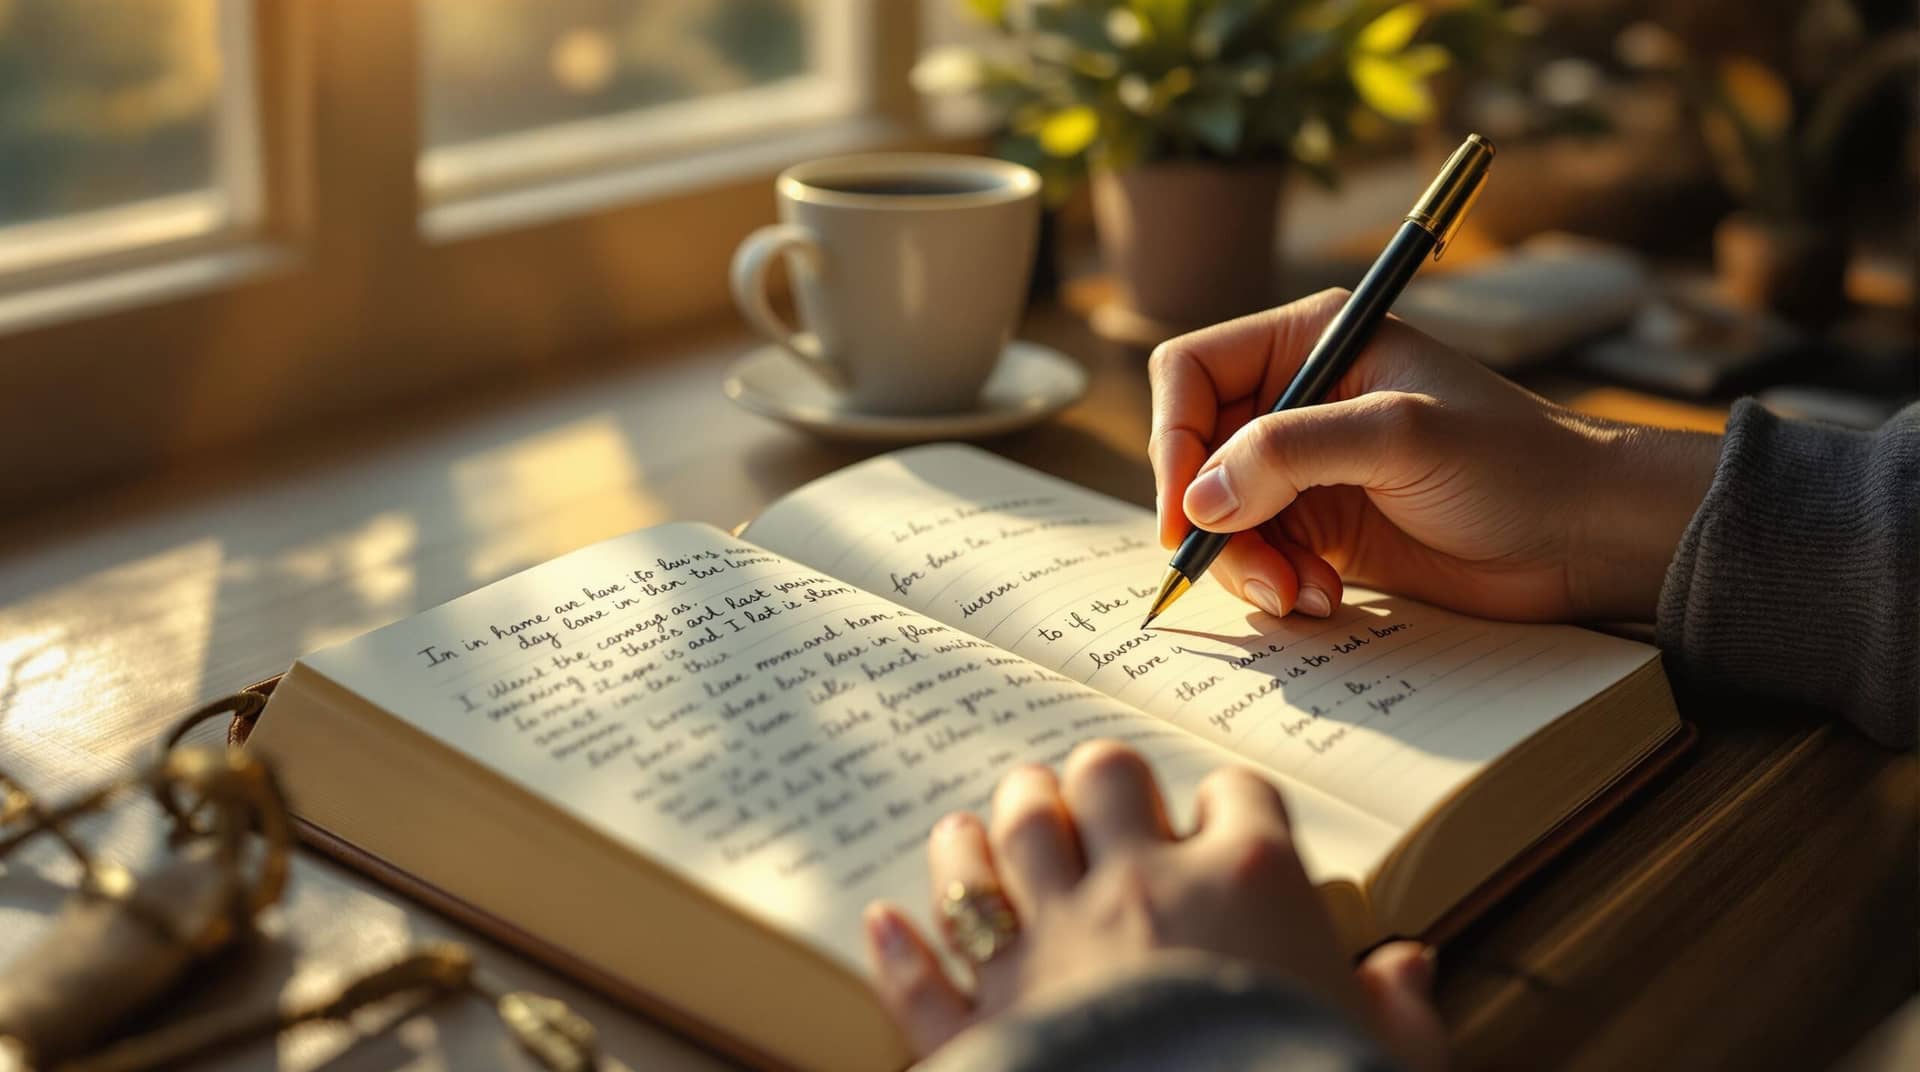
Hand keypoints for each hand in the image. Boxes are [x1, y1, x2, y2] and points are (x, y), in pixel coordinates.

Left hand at [862, 741, 1443, 1068]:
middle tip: (1101, 804)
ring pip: (1000, 839)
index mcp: (1247, 885)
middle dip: (1100, 783)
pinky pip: (927, 969)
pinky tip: (889, 921)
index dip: (1231, 806)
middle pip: (1103, 777)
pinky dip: (904, 948)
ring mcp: (1050, 946)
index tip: (1229, 828)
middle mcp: (1139, 888)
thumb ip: (1398, 1012)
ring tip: (993, 828)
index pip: (1236, 795)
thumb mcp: (1389, 1062)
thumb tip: (1411, 971)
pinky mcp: (990, 1020)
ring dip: (994, 829)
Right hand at [1147, 288, 1722, 622]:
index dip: (1174, 440)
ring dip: (1248, 564)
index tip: (1185, 512)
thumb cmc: (1515, 463)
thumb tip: (1200, 498)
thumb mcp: (1400, 437)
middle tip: (1256, 572)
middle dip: (1212, 520)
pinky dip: (1276, 583)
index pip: (1192, 373)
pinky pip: (1259, 555)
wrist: (1586, 536)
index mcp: (1311, 341)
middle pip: (1196, 454)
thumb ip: (1290, 453)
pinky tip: (1324, 598)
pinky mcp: (1324, 527)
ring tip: (1303, 593)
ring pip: (1221, 515)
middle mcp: (1299, 398)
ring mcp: (1308, 468)